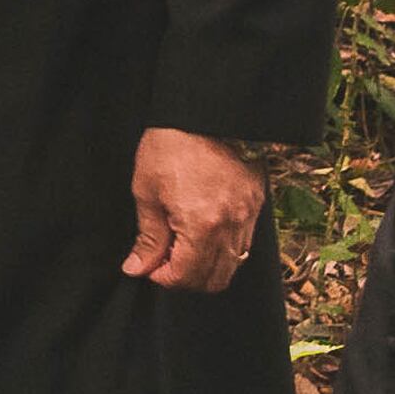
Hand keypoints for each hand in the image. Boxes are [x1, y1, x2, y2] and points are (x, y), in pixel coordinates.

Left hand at [120, 129, 267, 292]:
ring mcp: (248, 216)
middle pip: (213, 279)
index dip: (162, 278)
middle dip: (185, 278)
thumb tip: (138, 267)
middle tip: (164, 262)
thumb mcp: (147, 192)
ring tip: (183, 248)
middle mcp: (231, 225)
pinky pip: (244, 243)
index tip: (149, 267)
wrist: (204, 113)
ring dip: (206, 267)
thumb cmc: (170, 147)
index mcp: (202, 224)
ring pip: (233, 265)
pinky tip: (203, 234)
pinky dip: (224, 250)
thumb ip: (147, 238)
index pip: (186, 276)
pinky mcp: (256, 204)